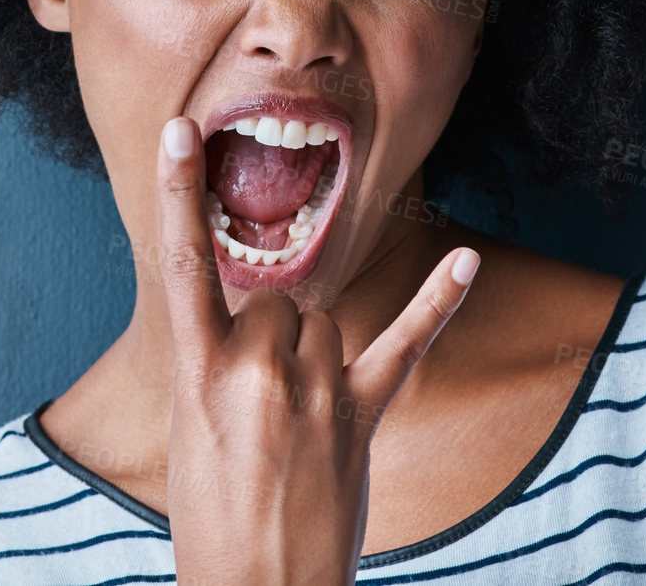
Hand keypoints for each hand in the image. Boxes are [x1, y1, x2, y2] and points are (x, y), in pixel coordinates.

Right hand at [155, 114, 479, 585]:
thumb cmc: (213, 515)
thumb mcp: (190, 430)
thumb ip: (217, 364)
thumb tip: (256, 324)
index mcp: (198, 375)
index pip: (184, 266)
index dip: (180, 194)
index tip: (182, 130)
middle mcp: (258, 373)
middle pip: (276, 301)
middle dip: (271, 336)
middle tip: (260, 404)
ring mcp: (314, 393)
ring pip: (323, 321)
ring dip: (315, 352)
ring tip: (299, 419)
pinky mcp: (360, 416)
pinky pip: (403, 345)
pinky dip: (437, 302)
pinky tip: (465, 261)